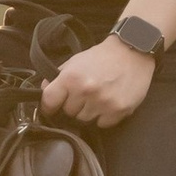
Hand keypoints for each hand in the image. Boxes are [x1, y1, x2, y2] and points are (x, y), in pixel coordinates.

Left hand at [40, 34, 155, 126]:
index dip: (48, 106)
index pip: (49, 101)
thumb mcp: (74, 62)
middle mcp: (86, 91)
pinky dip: (104, 117)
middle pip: (68, 113)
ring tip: (97, 97)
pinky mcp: (118, 110)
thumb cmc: (101, 57)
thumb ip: (57, 78)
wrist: (131, 51)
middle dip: (73, 106)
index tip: (52, 108)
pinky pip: (102, 124)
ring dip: (88, 112)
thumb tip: (44, 93)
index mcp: (71, 78)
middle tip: (84, 95)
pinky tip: (108, 103)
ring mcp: (103, 102)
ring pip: (84, 120)